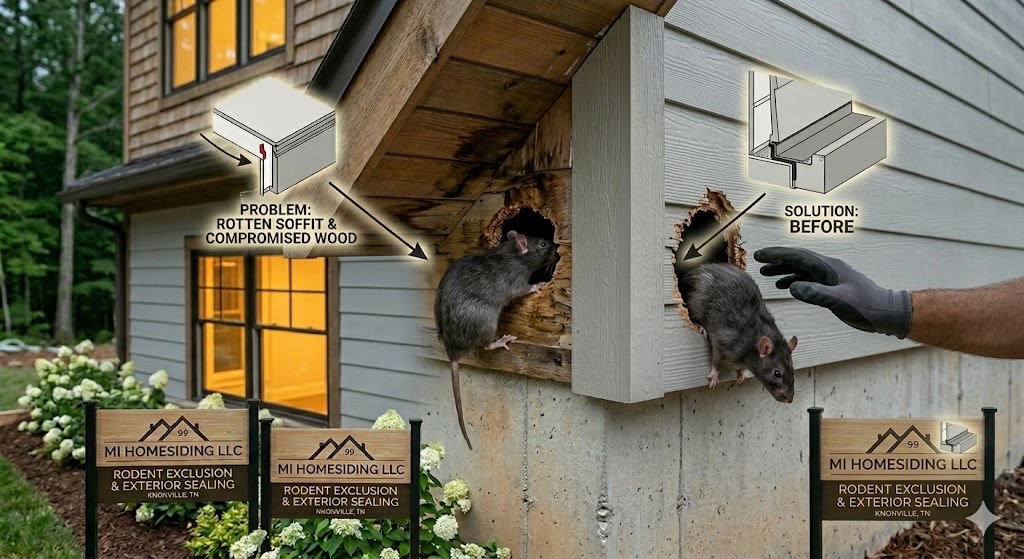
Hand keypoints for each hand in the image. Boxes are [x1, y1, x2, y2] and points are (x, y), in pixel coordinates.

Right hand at [753, 246, 912, 338]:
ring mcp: (830, 276)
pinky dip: (795, 280)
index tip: (761, 255)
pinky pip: (809, 279)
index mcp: (829, 268)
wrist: (887, 312)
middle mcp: (828, 268)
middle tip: (759, 260)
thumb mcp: (841, 301)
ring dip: (784, 270)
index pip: (799, 257)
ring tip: (767, 274)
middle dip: (778, 259)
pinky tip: (786, 286)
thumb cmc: (867, 307)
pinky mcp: (832, 286)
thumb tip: (792, 287)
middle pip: (798, 259)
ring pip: (802, 269)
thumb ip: (816, 293)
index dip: (778, 255)